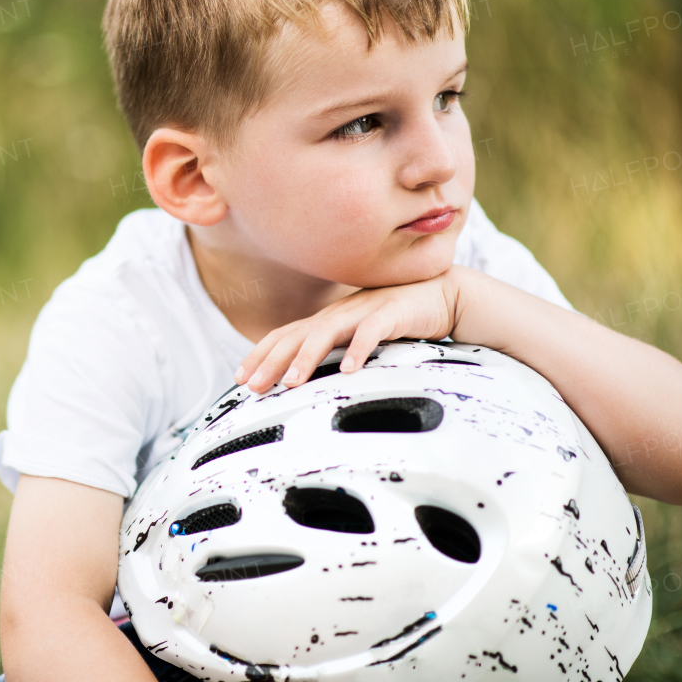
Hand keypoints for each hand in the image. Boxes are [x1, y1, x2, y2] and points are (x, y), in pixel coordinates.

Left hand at [233, 266, 467, 393]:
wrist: (442, 294)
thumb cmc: (396, 319)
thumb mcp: (356, 335)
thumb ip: (333, 350)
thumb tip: (306, 377)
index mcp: (327, 320)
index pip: (284, 336)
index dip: (260, 355)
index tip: (239, 379)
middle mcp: (338, 313)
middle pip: (296, 336)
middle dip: (271, 362)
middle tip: (253, 387)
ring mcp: (362, 310)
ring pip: (326, 333)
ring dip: (306, 358)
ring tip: (291, 382)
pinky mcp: (391, 312)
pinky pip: (371, 331)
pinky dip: (359, 350)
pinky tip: (350, 370)